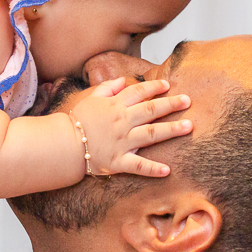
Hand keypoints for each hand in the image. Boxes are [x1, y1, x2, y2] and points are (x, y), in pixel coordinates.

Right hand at [70, 78, 191, 176]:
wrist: (63, 144)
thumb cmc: (76, 121)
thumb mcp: (90, 99)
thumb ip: (108, 88)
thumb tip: (123, 81)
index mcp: (115, 106)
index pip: (138, 92)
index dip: (154, 87)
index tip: (168, 85)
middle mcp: (122, 122)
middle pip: (151, 110)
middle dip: (171, 104)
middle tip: (187, 101)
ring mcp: (122, 142)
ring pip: (151, 134)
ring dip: (171, 130)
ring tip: (188, 127)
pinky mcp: (118, 161)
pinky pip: (138, 166)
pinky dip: (153, 169)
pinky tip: (167, 170)